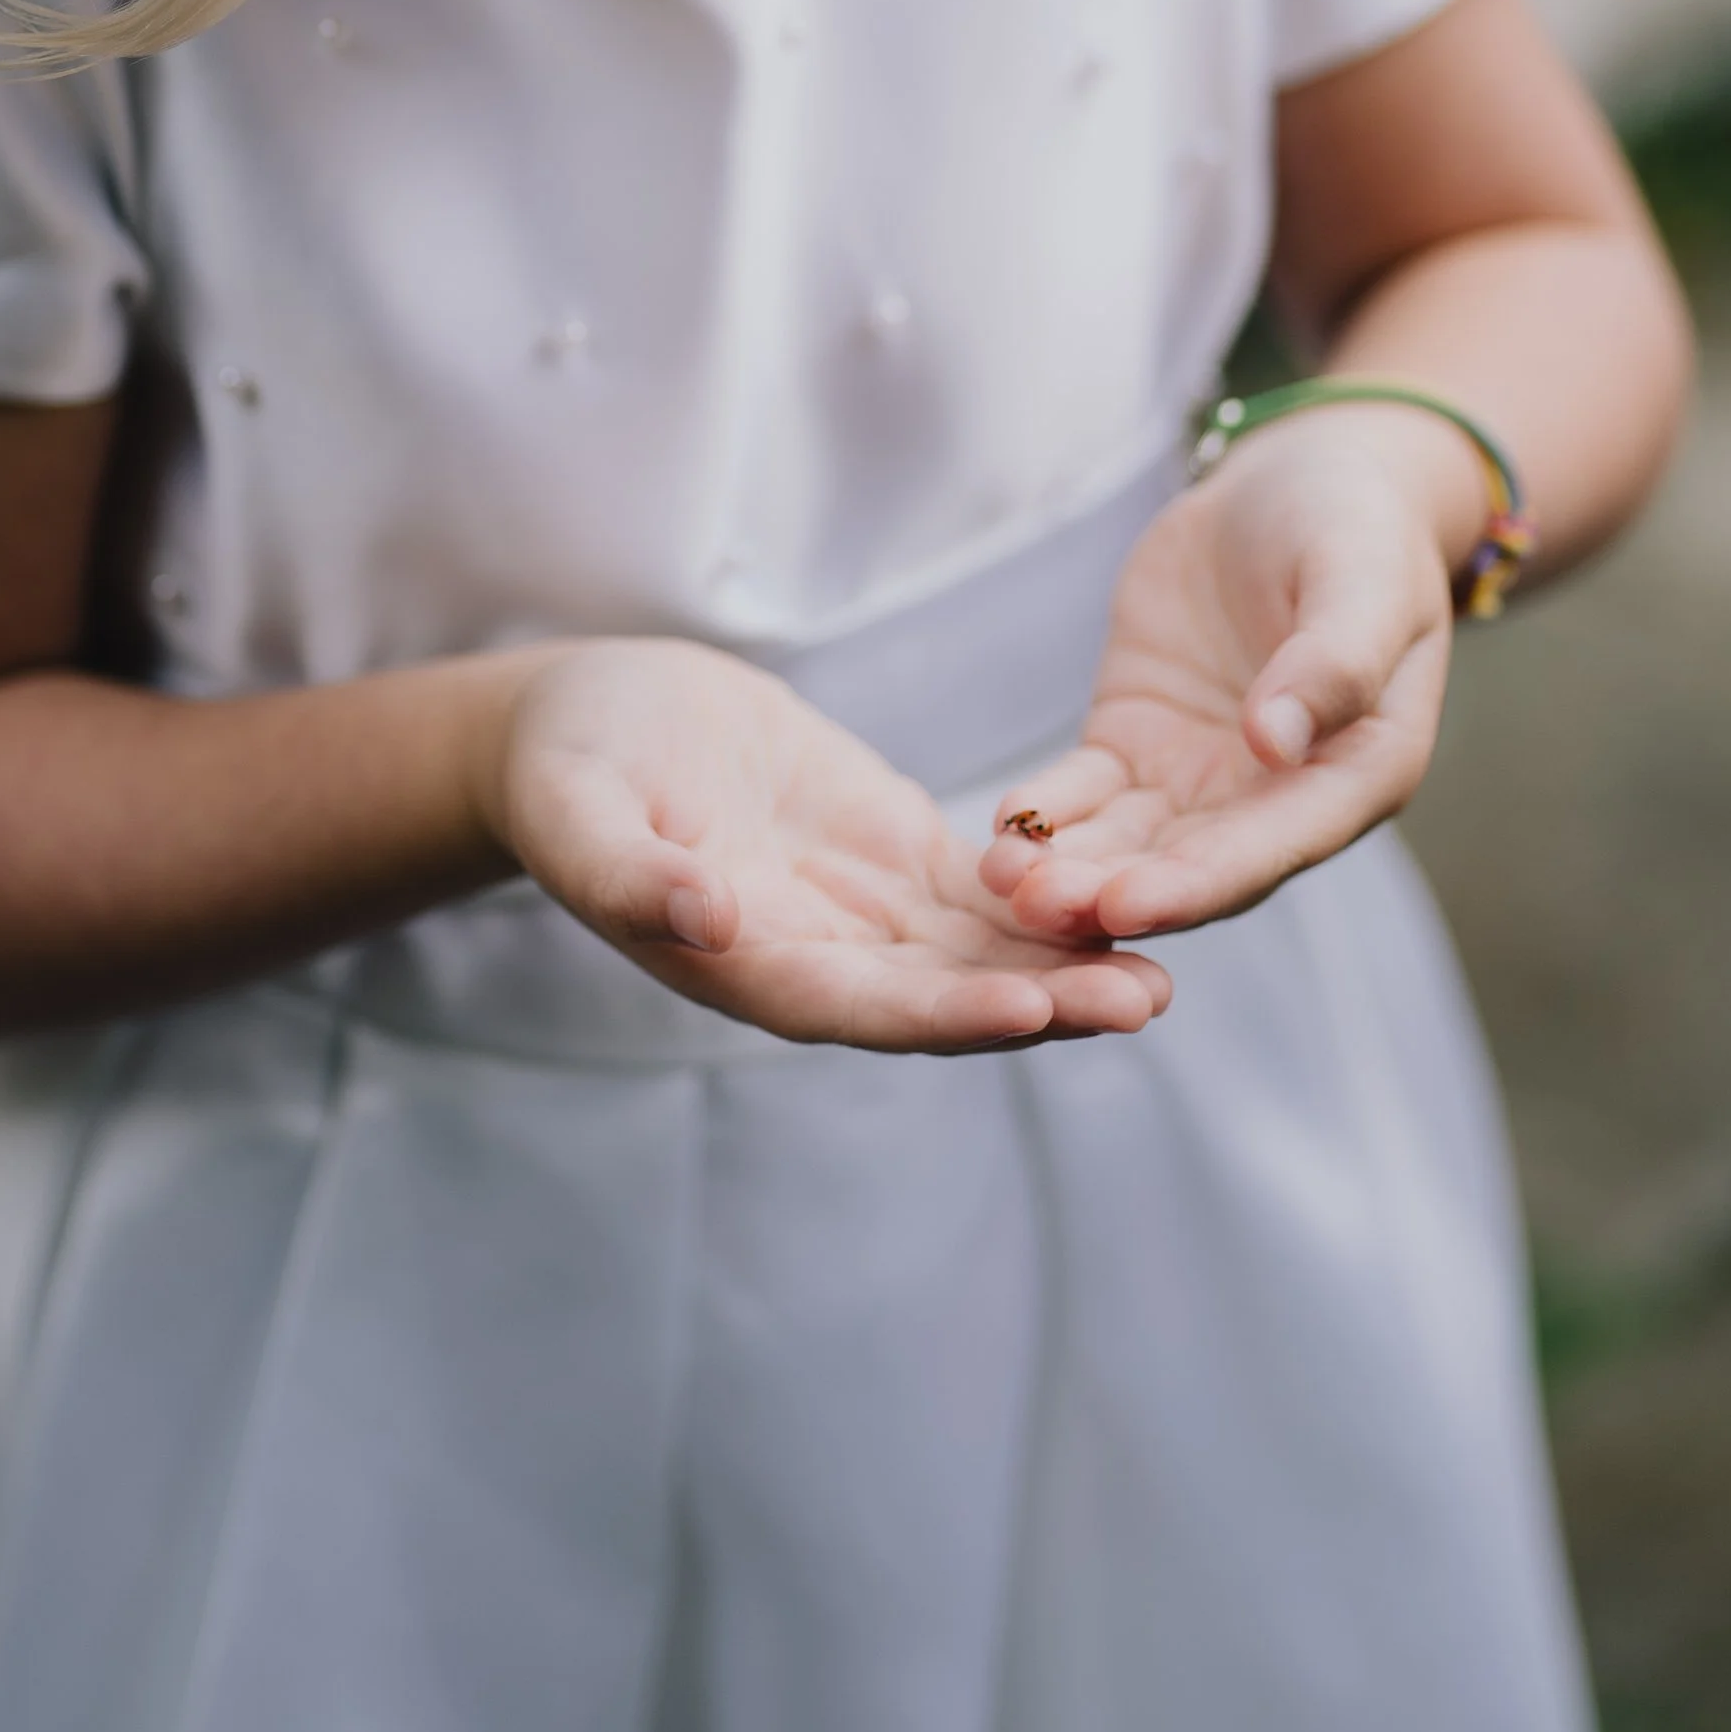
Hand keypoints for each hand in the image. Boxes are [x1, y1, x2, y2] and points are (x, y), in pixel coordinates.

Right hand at [491, 639, 1169, 1053]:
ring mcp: (860, 910)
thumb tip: (706, 925)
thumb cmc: (567, 765)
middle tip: (1145, 1000)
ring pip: (980, 953)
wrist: (588, 719)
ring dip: (1068, 968)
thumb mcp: (577, 811)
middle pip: (943, 995)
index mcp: (742, 962)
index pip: (859, 1004)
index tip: (1027, 1008)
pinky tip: (1130, 901)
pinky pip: (983, 891)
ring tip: (1163, 976)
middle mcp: (815, 955)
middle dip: (1045, 1003)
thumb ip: (629, 877)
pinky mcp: (893, 853)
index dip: (942, 1012)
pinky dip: (1051, 903)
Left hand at [979, 408, 1469, 945]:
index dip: (1198, 884)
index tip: (1128, 905)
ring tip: (1003, 878)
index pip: (1271, 848)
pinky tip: (1004, 824)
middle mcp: (1278, 799)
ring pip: (1130, 844)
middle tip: (1036, 908)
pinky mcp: (1139, 743)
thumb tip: (1277, 745)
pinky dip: (1049, 812)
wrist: (1298, 484)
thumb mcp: (1362, 580)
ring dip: (1069, 868)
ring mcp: (1202, 776)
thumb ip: (1334, 662)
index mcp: (1356, 776)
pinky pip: (1088, 793)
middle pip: (1189, 866)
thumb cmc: (1356, 528)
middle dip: (1111, 893)